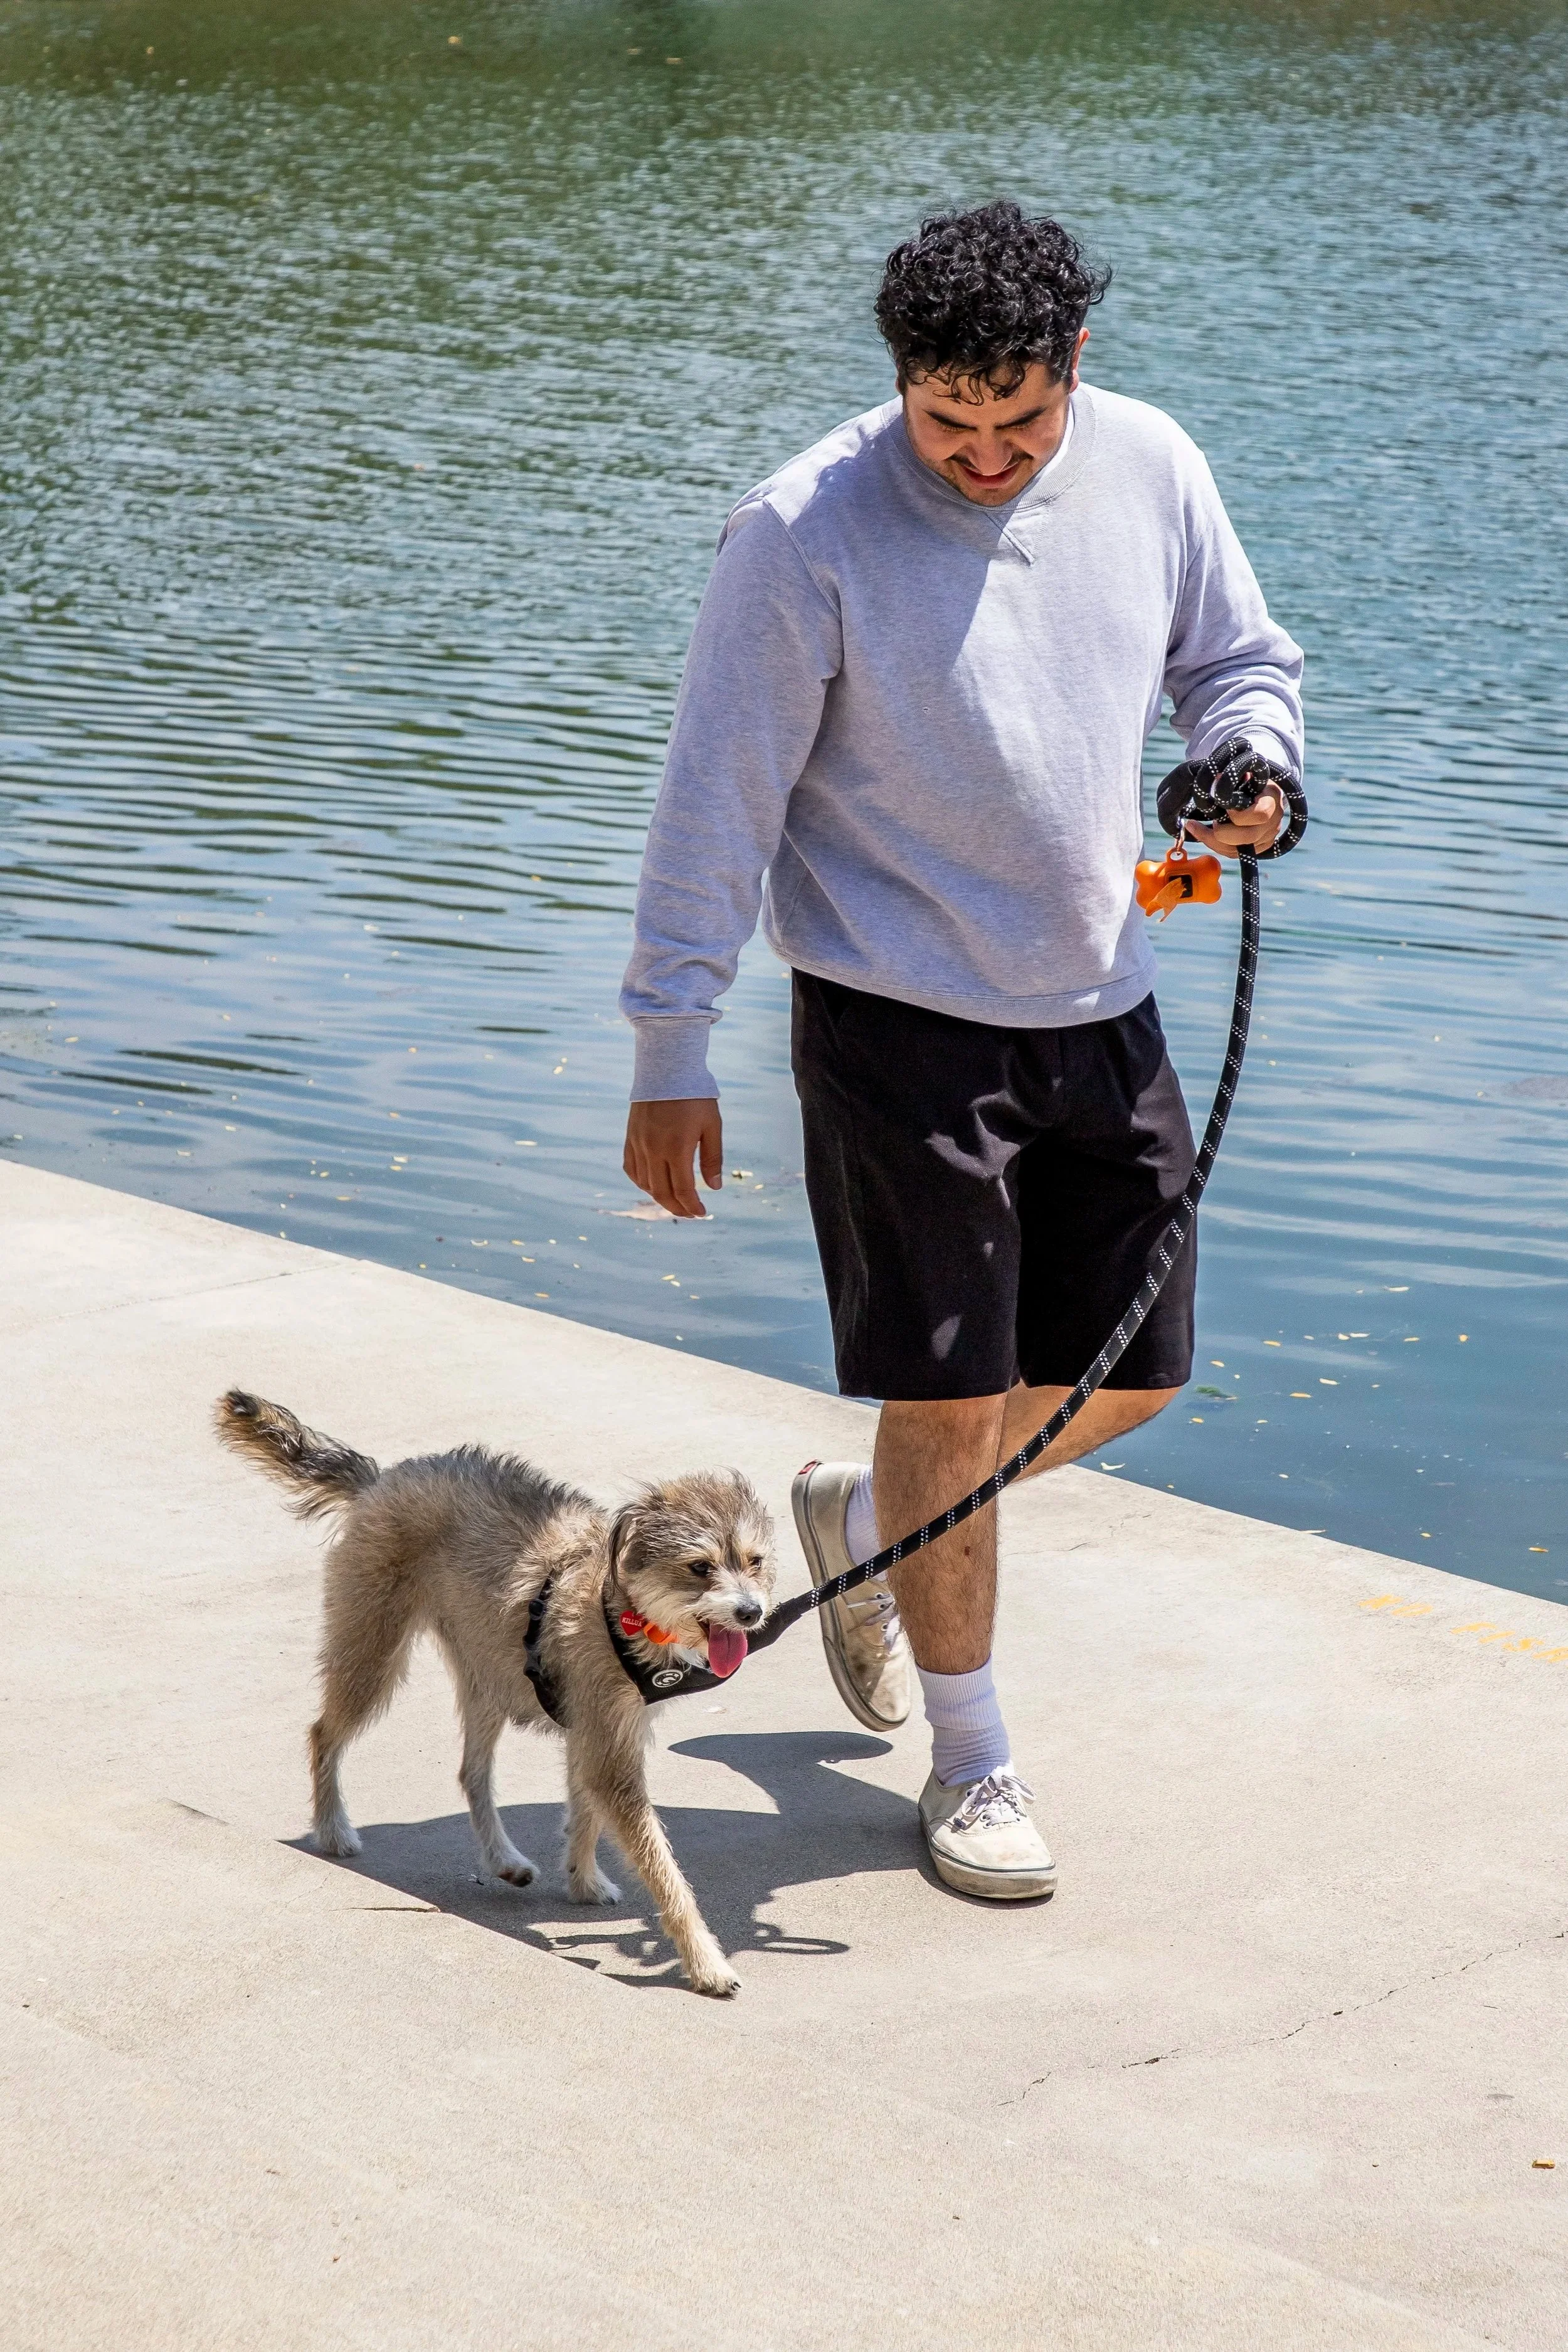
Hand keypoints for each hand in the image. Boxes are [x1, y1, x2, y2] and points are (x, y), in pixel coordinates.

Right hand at [623, 1099, 723, 1218]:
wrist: (667, 1068)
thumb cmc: (695, 1095)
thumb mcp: (712, 1125)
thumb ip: (712, 1158)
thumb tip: (714, 1187)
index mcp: (677, 1148)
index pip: (683, 1189)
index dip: (692, 1206)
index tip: (702, 1213)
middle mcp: (654, 1150)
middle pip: (662, 1192)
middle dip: (677, 1208)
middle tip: (690, 1213)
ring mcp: (639, 1144)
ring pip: (645, 1183)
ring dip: (660, 1197)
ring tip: (675, 1202)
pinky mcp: (630, 1137)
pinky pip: (632, 1168)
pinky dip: (642, 1182)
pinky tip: (653, 1185)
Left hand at [1183, 782, 1288, 859]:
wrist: (1267, 794)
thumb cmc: (1253, 782)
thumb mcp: (1247, 775)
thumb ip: (1234, 778)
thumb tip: (1215, 778)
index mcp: (1272, 801)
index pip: (1260, 814)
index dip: (1239, 815)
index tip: (1226, 807)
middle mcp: (1272, 823)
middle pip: (1246, 837)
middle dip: (1221, 831)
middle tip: (1212, 820)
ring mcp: (1266, 838)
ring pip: (1236, 850)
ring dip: (1212, 840)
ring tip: (1197, 827)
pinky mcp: (1258, 848)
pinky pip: (1233, 853)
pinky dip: (1215, 845)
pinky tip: (1202, 834)